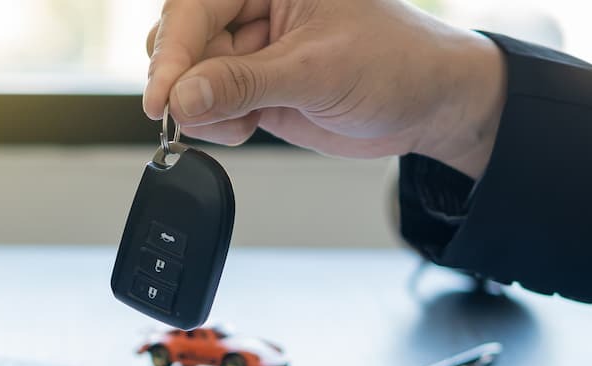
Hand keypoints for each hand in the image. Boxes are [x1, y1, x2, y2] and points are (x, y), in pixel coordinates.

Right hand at [143, 0, 506, 178]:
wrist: (430, 105)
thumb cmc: (398, 64)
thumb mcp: (318, 72)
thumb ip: (244, 84)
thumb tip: (184, 97)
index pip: (197, 6)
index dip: (173, 52)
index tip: (162, 97)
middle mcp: (254, 5)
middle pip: (182, 39)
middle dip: (185, 82)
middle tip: (195, 115)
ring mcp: (250, 46)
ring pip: (188, 76)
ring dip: (202, 108)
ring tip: (243, 123)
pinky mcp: (251, 83)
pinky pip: (207, 103)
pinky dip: (216, 123)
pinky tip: (248, 127)